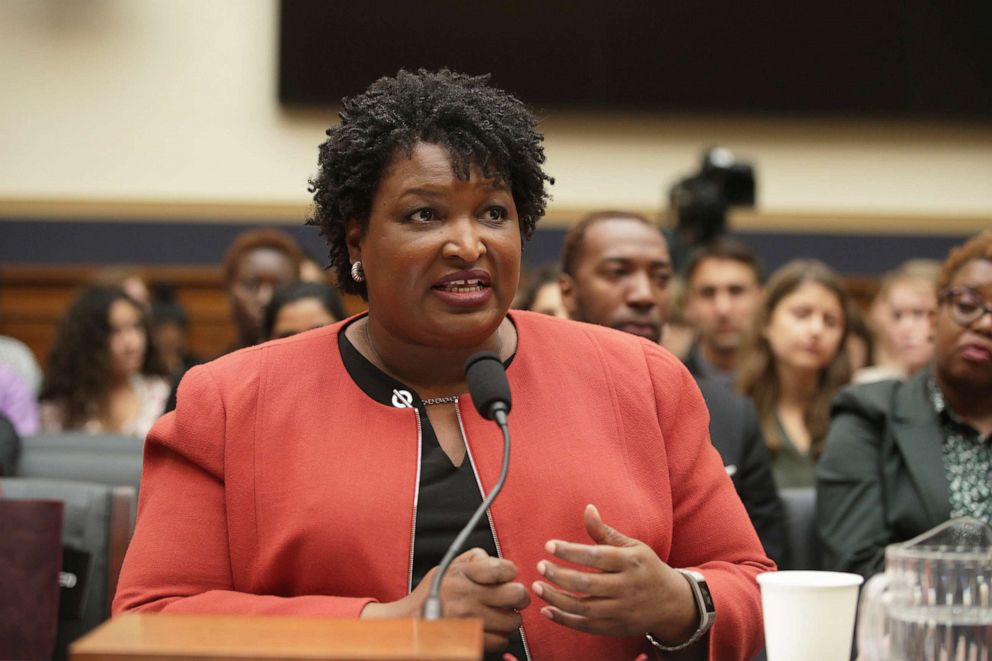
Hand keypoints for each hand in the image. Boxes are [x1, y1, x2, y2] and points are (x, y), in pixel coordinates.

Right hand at [362, 547, 529, 651]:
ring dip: (509, 619)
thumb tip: (498, 560)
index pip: (503, 568)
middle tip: (514, 598)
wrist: (412, 622)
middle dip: (519, 597)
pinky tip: (489, 629)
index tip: (508, 576)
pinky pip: (501, 641)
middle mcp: (468, 596)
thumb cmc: (434, 593)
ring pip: (512, 621)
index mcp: (463, 574)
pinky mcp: (471, 640)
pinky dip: (499, 637)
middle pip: (516, 595)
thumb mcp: (450, 566)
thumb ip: (476, 558)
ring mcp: (470, 620)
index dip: (511, 572)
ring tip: (498, 615)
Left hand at [532, 504, 697, 643]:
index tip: (549, 545)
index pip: (596, 556)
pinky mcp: (616, 628)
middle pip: (587, 583)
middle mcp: (626, 587)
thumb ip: (605, 532)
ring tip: (538, 587)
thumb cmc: (645, 567)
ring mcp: (621, 610)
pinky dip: (564, 620)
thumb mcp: (631, 546)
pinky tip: (547, 610)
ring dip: (556, 598)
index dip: (570, 551)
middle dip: (559, 575)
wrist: (671, 603)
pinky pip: (586, 626)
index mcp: (630, 562)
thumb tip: (587, 508)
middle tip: (539, 566)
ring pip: (584, 607)